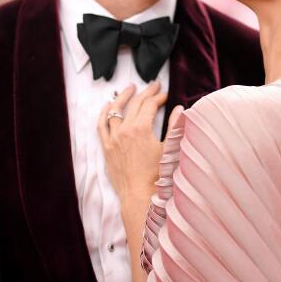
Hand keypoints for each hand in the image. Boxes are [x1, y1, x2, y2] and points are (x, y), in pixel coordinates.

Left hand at [97, 82, 176, 201]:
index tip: (165, 95)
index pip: (149, 105)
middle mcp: (124, 131)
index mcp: (141, 129)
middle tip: (154, 86)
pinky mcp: (106, 148)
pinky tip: (107, 106)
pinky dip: (104, 113)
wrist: (139, 195)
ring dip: (124, 97)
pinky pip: (101, 125)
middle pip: (134, 104)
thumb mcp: (169, 149)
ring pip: (115, 110)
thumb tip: (179, 109)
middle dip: (146, 92)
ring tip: (130, 88)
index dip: (159, 97)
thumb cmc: (156, 176)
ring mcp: (113, 139)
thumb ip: (174, 127)